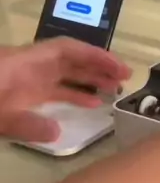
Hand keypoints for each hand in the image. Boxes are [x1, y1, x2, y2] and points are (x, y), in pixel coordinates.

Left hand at [0, 38, 131, 142]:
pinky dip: (75, 94)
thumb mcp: (2, 115)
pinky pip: (56, 89)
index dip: (94, 55)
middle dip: (99, 66)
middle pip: (71, 60)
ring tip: (116, 89)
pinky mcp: (24, 94)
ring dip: (91, 79)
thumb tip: (57, 132)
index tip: (117, 67)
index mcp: (27, 62)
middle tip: (125, 78)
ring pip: (66, 74)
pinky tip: (93, 103)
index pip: (67, 50)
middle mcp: (31, 66)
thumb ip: (27, 124)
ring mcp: (28, 80)